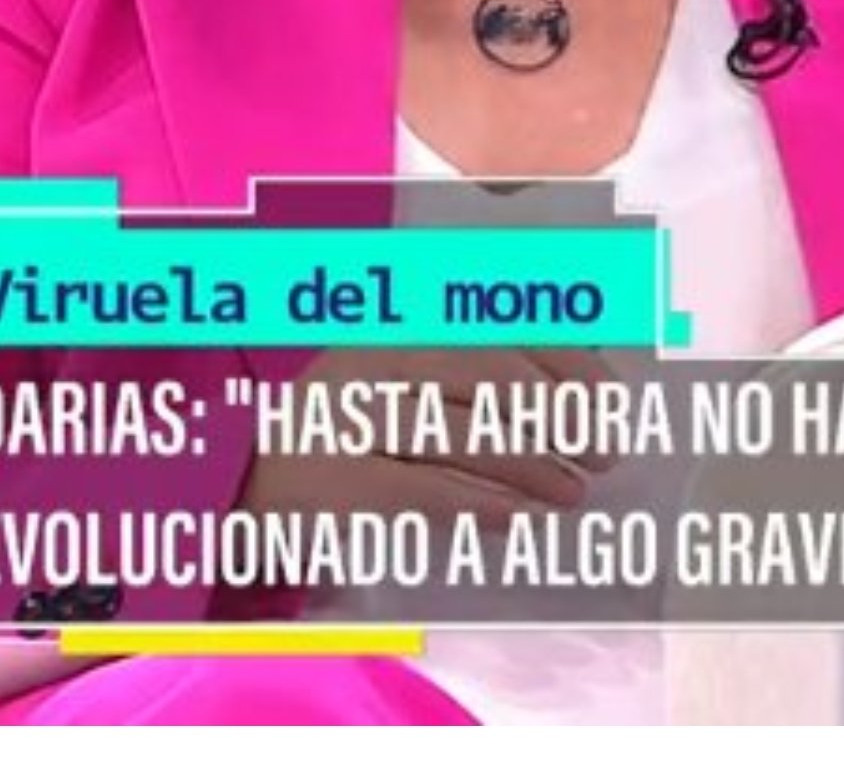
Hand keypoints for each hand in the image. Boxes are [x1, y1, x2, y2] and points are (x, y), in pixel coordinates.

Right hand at [233, 348, 617, 551]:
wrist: (231, 472)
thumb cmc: (348, 425)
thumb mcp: (410, 381)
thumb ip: (481, 375)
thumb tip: (582, 384)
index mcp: (402, 327)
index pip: (502, 331)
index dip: (567, 365)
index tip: (612, 403)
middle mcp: (377, 358)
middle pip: (489, 375)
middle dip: (559, 414)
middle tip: (604, 452)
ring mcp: (348, 415)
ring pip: (459, 430)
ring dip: (528, 464)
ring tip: (571, 491)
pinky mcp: (328, 477)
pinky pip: (415, 487)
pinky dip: (472, 501)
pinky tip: (512, 517)